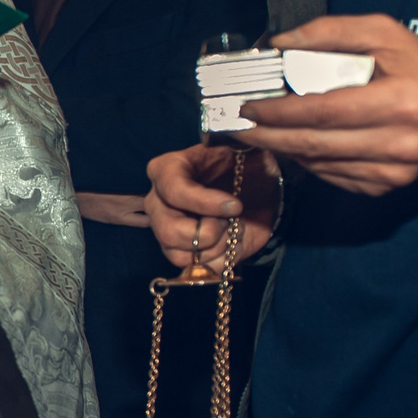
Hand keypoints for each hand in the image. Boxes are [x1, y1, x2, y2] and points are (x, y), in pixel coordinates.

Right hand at [145, 144, 278, 271]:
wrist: (258, 190)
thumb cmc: (246, 166)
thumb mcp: (242, 148)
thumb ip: (235, 147)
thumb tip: (236, 147)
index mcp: (166, 170)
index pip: (172, 191)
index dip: (203, 203)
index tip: (235, 205)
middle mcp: (158, 203)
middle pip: (168, 231)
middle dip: (208, 232)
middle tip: (233, 219)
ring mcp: (167, 230)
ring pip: (180, 255)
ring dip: (218, 247)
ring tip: (234, 228)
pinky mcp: (184, 254)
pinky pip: (197, 270)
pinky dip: (222, 261)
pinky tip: (232, 241)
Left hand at [235, 14, 417, 195]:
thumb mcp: (384, 33)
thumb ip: (331, 31)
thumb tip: (281, 43)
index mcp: (403, 102)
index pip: (324, 112)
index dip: (280, 112)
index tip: (249, 107)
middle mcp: (401, 143)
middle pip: (316, 144)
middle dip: (269, 136)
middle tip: (239, 126)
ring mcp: (394, 172)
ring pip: (320, 164)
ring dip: (283, 150)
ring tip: (258, 133)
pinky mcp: (387, 187)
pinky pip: (333, 176)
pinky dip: (308, 161)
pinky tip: (292, 146)